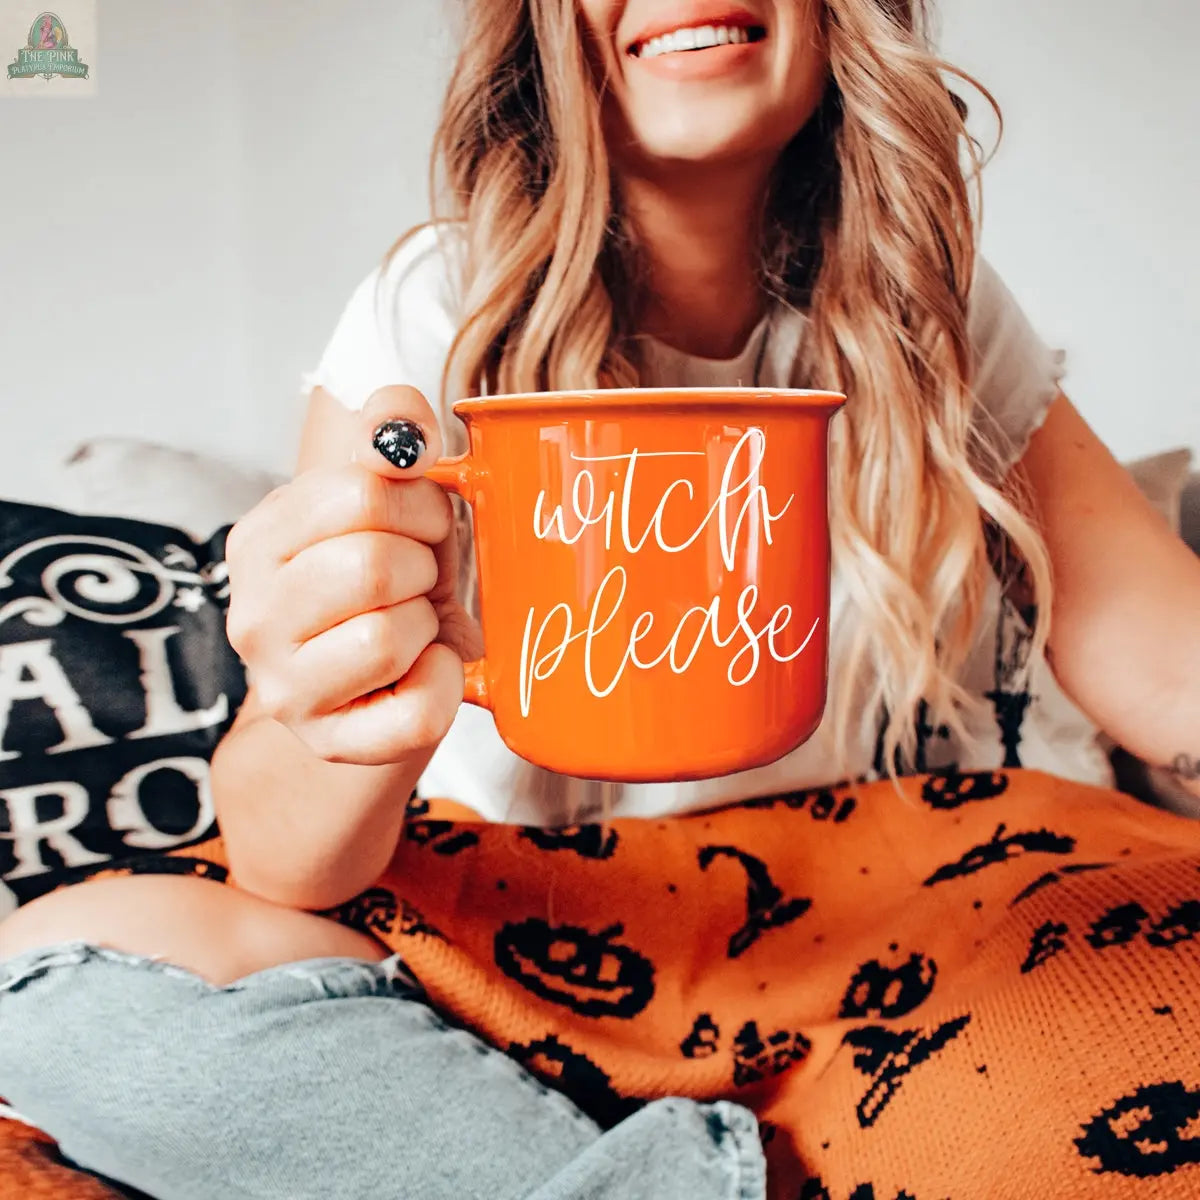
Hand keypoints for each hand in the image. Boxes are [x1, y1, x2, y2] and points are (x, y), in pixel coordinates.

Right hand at [225, 387, 481, 765]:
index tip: (421, 524)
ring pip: (389, 638)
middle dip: (423, 566)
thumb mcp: (394, 499)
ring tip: (413, 626)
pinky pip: (416, 711)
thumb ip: (392, 433)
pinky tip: (427, 670)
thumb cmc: (394, 583)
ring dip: (427, 625)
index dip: (419, 504)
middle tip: (419, 580)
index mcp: (260, 540)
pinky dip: (443, 685)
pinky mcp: (330, 743)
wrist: (383, 684)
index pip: (360, 492)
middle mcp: (252, 615)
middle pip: (373, 565)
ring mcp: (283, 689)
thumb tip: (401, 423)